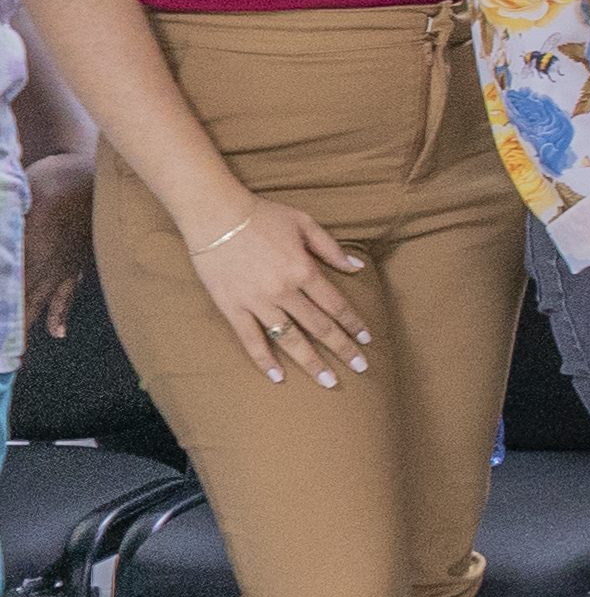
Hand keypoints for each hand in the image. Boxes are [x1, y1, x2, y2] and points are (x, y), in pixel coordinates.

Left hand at [21, 152, 90, 341]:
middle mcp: (47, 265)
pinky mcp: (75, 263)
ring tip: (18, 352)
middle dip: (10, 324)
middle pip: (22, 300)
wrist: (92, 174)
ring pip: (42, 302)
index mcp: (32, 249)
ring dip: (29, 326)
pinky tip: (57, 331)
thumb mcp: (21, 198)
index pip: (9, 286)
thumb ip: (10, 226)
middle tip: (2, 353)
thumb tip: (5, 250)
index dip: (5, 306)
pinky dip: (60, 313)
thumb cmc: (54, 181)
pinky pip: (67, 293)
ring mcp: (63, 267)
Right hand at [187, 193, 372, 386]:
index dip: (354, 324)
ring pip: (290, 339)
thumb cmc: (262, 215)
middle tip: (361, 368)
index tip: (368, 339)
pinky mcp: (232, 307)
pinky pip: (250, 339)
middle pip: (320, 327)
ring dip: (312, 362)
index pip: (336, 305)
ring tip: (329, 382)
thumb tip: (358, 267)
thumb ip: (331, 249)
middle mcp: (284, 291)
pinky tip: (278, 377)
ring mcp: (257, 302)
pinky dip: (264, 360)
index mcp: (304, 270)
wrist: (215, 214)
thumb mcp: (305, 223)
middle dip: (343, 349)